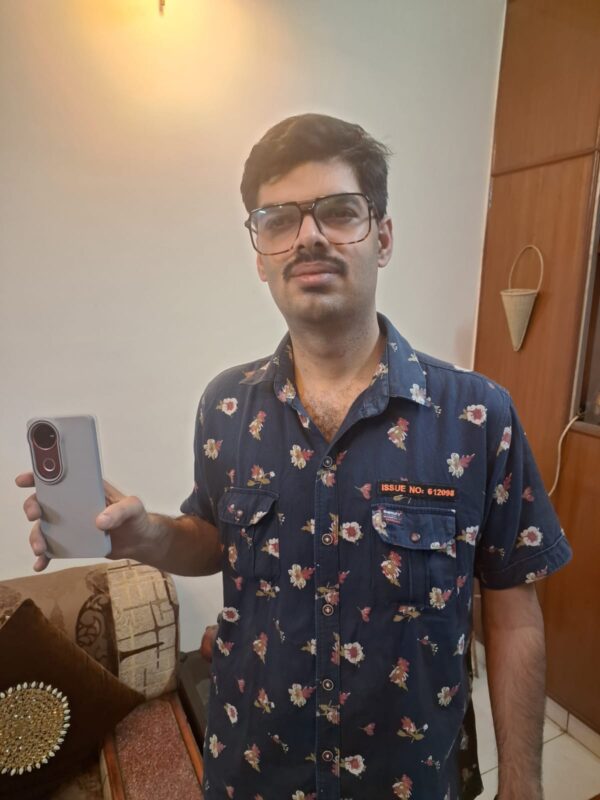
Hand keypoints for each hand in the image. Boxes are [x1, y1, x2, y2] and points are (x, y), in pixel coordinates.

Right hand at [15, 472, 157, 570]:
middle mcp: (73, 504)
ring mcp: (70, 524)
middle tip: (34, 515)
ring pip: (44, 527)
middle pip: (44, 502)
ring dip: (36, 536)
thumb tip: (99, 522)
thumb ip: (120, 511)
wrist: (139, 542)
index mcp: (86, 489)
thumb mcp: (133, 508)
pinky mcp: (72, 542)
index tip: (24, 480)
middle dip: (33, 506)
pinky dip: (45, 557)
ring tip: (40, 549)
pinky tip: (40, 564)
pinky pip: (53, 549)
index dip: (40, 476)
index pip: (60, 478)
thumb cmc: (136, 518)